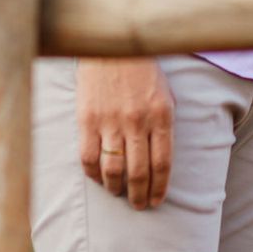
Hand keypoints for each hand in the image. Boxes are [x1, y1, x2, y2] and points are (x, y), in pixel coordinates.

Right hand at [76, 56, 173, 209]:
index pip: (162, 162)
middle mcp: (137, 121)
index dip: (159, 187)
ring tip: (119, 193)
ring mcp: (110, 121)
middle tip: (138, 205)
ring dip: (117, 188)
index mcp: (161, 115)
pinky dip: (94, 174)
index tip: (156, 201)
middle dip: (139, 195)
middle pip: (139, 171)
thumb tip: (160, 161)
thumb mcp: (165, 95)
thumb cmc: (142, 72)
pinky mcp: (87, 120)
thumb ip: (163, 125)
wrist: (112, 46)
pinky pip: (89, 157)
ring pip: (114, 169)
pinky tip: (99, 178)